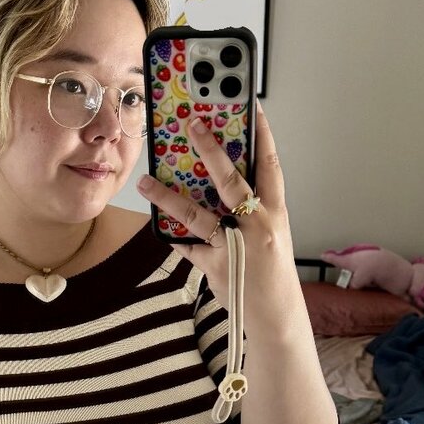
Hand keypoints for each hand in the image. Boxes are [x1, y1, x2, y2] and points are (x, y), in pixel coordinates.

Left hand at [137, 103, 295, 328]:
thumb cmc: (272, 272)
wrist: (277, 317)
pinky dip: (171, 234)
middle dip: (211, 149)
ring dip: (167, 197)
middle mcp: (256, 226)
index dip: (262, 134)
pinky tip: (156, 223)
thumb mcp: (271, 234)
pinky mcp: (215, 266)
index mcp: (275, 213)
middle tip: (192, 124)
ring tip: (146, 180)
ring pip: (197, 215)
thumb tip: (220, 181)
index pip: (270, 165)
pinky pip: (186, 246)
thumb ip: (251, 209)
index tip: (251, 106)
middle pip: (231, 181)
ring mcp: (235, 246)